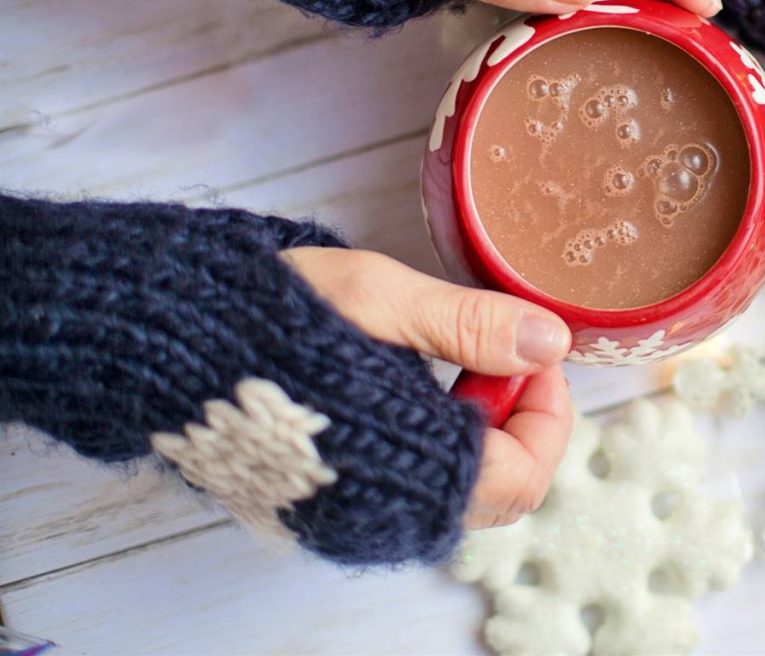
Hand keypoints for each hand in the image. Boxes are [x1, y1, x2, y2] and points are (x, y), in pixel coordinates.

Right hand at [281, 247, 573, 529]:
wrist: (163, 340)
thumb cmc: (268, 313)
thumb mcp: (379, 297)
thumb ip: (470, 325)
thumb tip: (550, 341)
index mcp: (400, 467)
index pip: (521, 476)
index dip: (549, 414)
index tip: (539, 354)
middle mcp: (376, 513)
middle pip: (493, 491)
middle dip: (516, 420)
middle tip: (500, 351)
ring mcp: (343, 518)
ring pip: (450, 492)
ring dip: (474, 430)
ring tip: (452, 360)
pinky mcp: (315, 506)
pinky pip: (402, 490)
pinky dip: (429, 443)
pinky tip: (406, 387)